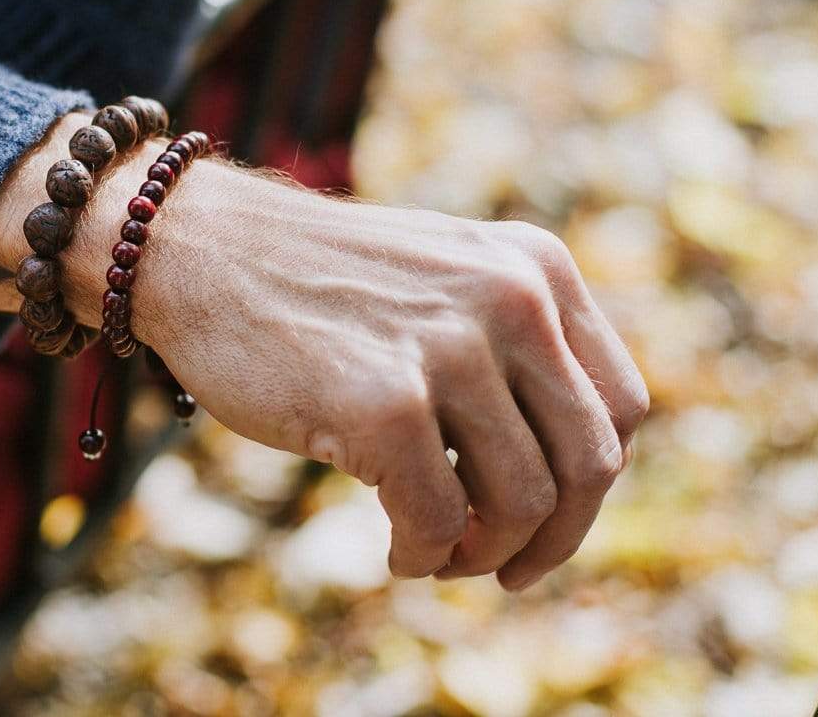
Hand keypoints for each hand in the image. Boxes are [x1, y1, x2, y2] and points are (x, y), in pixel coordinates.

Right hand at [139, 166, 647, 589]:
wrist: (197, 251)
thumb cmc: (314, 286)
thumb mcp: (440, 285)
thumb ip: (510, 349)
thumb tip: (562, 484)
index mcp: (534, 268)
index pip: (620, 407)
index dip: (590, 486)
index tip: (543, 519)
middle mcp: (511, 298)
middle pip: (591, 464)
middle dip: (553, 538)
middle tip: (501, 566)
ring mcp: (450, 348)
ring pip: (524, 502)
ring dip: (482, 553)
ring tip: (435, 552)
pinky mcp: (385, 402)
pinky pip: (439, 521)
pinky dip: (424, 555)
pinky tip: (396, 551)